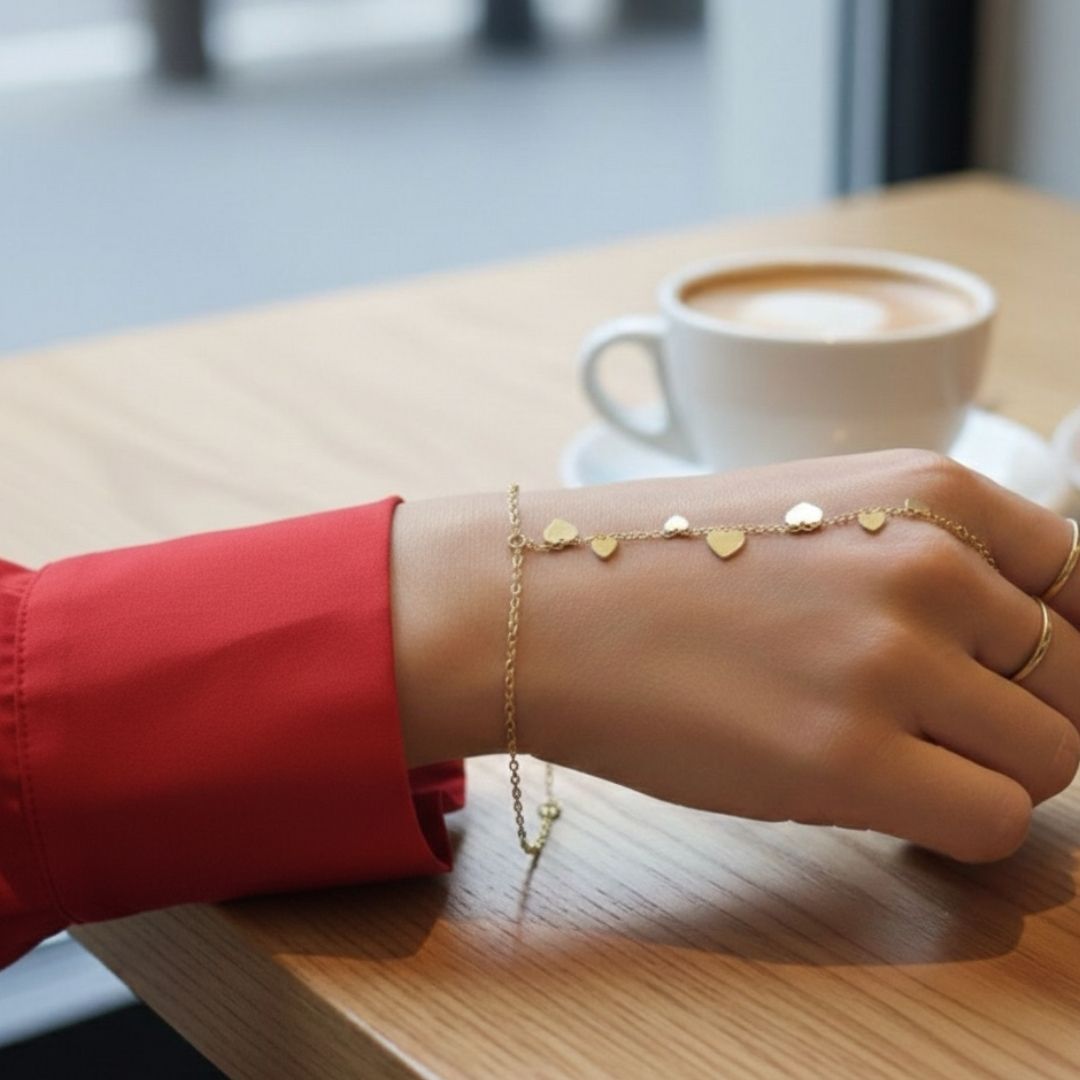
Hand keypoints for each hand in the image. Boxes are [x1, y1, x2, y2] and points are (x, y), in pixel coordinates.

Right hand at [391, 450, 1079, 862]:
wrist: (548, 605)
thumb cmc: (667, 561)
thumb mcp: (818, 513)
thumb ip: (929, 557)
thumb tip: (1020, 645)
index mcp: (934, 489)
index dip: (1058, 649)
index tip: (1011, 684)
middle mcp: (932, 564)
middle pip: (1078, 681)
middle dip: (1019, 719)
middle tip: (934, 732)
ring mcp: (891, 660)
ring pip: (1051, 760)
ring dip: (985, 775)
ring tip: (896, 763)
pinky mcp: (847, 757)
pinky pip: (991, 824)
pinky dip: (952, 828)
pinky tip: (878, 802)